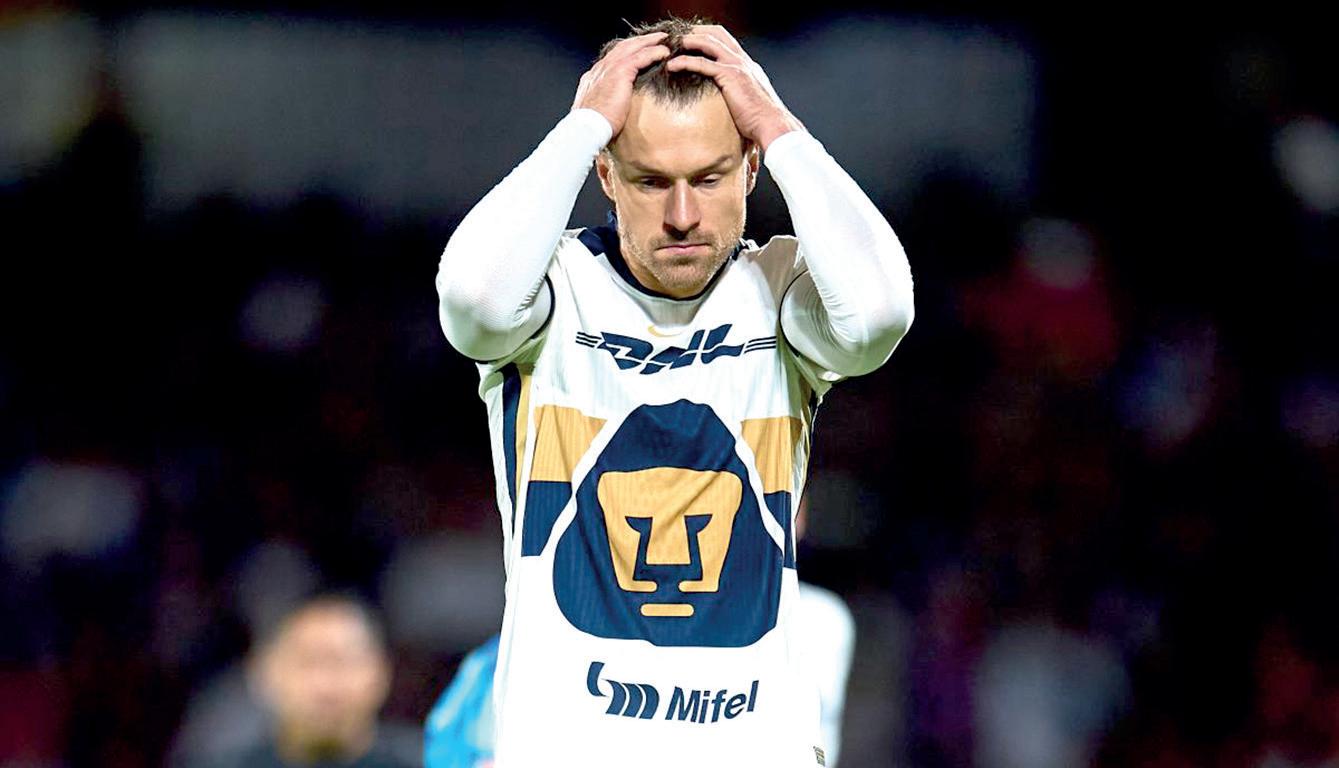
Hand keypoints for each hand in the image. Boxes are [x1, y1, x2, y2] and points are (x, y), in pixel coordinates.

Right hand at [572, 32, 670, 136]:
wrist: (586, 128)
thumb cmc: (592, 128)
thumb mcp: (597, 112)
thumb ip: (605, 104)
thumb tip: (613, 109)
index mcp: (593, 77)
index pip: (612, 58)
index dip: (627, 52)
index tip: (640, 51)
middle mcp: (600, 69)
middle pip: (623, 47)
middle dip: (640, 41)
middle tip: (656, 38)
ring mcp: (609, 68)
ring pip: (632, 47)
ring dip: (649, 41)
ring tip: (664, 39)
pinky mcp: (619, 73)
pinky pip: (640, 57)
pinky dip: (653, 52)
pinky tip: (664, 53)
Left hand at [666, 26, 804, 151]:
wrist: (772, 125)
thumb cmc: (761, 121)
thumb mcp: (750, 102)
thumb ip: (739, 95)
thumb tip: (729, 104)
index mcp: (748, 66)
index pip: (727, 42)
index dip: (709, 36)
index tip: (692, 39)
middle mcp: (743, 61)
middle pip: (717, 34)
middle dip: (697, 31)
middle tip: (678, 37)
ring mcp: (737, 66)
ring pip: (709, 43)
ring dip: (689, 41)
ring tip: (671, 45)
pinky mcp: (730, 75)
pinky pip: (702, 63)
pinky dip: (684, 62)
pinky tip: (672, 66)